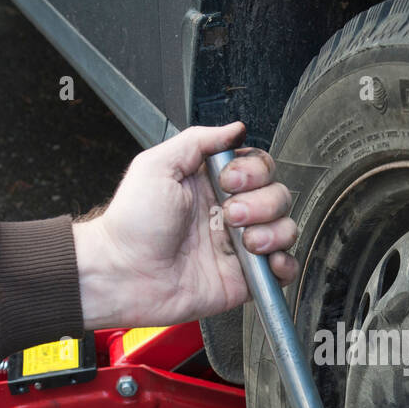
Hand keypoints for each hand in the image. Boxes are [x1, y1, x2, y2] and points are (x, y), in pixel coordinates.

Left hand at [72, 121, 298, 329]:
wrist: (123, 273)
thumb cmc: (132, 223)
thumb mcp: (157, 165)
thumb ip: (198, 140)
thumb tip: (234, 128)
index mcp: (212, 186)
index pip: (260, 168)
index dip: (254, 172)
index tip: (229, 181)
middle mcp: (230, 214)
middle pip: (278, 196)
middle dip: (262, 204)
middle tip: (230, 215)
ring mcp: (238, 247)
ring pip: (285, 230)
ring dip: (274, 232)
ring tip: (245, 241)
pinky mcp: (243, 279)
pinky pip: (283, 270)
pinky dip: (285, 264)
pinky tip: (266, 259)